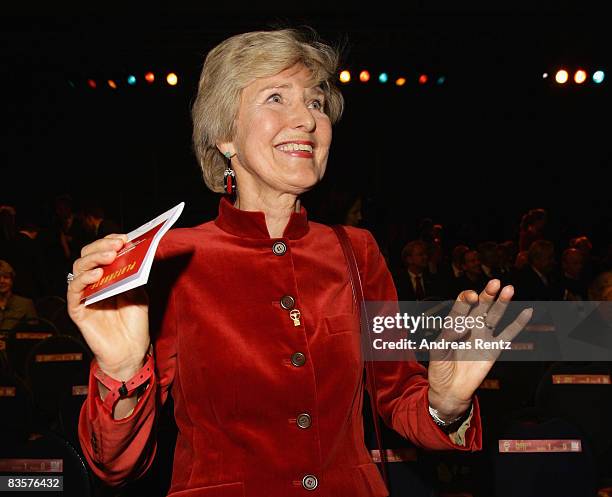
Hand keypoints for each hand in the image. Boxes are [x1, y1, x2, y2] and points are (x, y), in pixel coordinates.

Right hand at [67, 234, 149, 379]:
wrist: (131, 351)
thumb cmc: (135, 323)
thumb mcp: (139, 293)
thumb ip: (133, 274)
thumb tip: (134, 251)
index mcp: (107, 276)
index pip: (102, 251)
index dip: (110, 241)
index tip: (124, 237)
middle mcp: (93, 282)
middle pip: (87, 256)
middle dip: (102, 246)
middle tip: (118, 244)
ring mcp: (83, 295)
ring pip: (79, 269)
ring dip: (94, 259)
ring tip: (110, 256)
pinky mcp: (76, 309)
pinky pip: (74, 290)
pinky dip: (84, 279)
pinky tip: (96, 275)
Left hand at [427, 279, 531, 419]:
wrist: (449, 390)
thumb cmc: (439, 368)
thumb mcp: (437, 350)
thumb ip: (449, 335)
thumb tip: (464, 325)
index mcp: (454, 324)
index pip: (461, 305)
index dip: (466, 298)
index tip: (471, 296)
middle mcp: (470, 326)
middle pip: (480, 306)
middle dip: (487, 294)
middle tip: (495, 282)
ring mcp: (483, 337)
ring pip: (495, 315)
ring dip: (502, 302)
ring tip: (509, 289)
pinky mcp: (494, 349)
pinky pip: (508, 334)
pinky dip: (518, 323)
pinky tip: (527, 311)